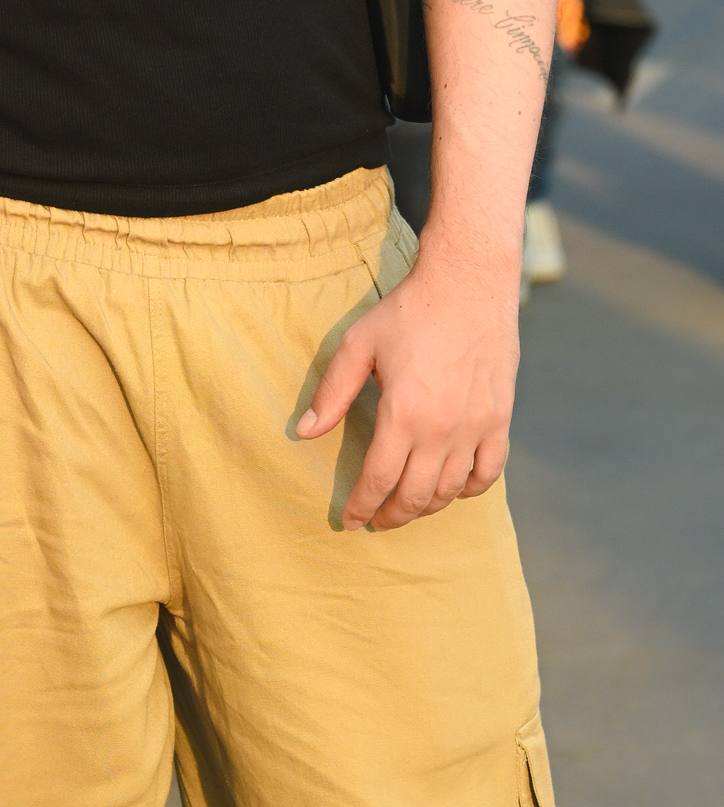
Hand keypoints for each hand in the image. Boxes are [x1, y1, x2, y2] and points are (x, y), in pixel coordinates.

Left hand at [294, 246, 517, 528]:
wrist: (469, 284)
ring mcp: (477, 427)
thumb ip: (332, 392)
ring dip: (426, 506)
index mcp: (404, 413)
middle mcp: (443, 429)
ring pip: (451, 490)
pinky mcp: (500, 418)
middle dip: (392, 516)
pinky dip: (469, 489)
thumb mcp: (358, 344)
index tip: (349, 522)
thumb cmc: (409, 311)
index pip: (379, 480)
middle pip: (416, 496)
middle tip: (376, 521)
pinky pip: (489, 472)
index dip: (362, 507)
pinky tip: (451, 489)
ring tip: (406, 506)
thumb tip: (305, 432)